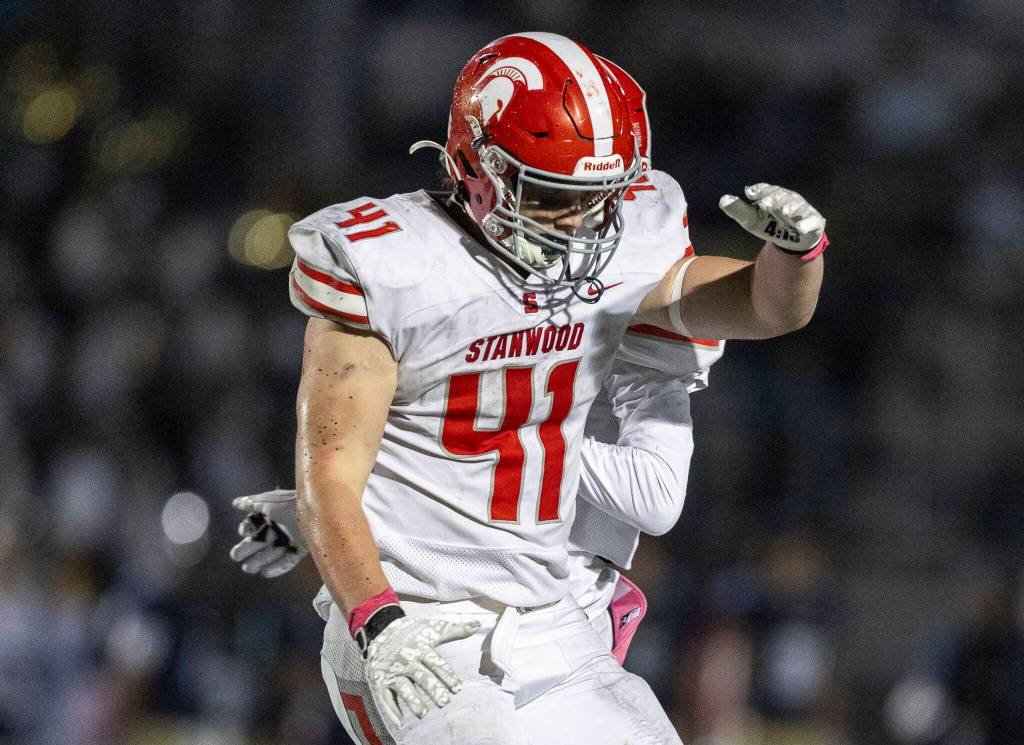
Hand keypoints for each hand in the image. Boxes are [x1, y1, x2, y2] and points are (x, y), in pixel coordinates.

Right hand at [229, 489, 307, 577]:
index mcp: (274, 513)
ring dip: (260, 560)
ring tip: (248, 568)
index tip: (243, 532)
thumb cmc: (290, 503)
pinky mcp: (303, 548)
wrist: (315, 511)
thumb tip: (236, 502)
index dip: (247, 528)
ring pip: (273, 551)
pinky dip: (278, 567)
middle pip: (262, 539)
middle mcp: (282, 526)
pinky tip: (265, 573)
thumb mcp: (268, 501)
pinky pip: (290, 559)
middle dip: (247, 548)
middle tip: (235, 556)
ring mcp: (292, 537)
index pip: (256, 523)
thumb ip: (251, 503)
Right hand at [364, 615, 480, 729]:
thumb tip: (477, 624)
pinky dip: (392, 712)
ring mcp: (392, 671)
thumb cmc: (413, 632)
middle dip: (433, 689)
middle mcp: (407, 660)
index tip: (458, 688)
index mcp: (421, 648)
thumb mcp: (433, 628)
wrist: (381, 628)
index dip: (447, 676)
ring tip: (423, 713)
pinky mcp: (380, 680)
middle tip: (444, 703)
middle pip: (421, 676)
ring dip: (413, 701)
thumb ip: (455, 631)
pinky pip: (386, 697)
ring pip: (403, 688)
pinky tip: (401, 724)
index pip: (436, 663)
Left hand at [719, 183, 825, 252]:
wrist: (792, 241)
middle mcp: (789, 199)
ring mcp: (802, 210)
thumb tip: (723, 199)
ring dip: (791, 207)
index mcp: (773, 196)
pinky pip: (812, 221)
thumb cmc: (770, 226)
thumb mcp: (752, 220)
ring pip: (798, 205)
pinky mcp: (814, 221)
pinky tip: (801, 228)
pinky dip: (807, 224)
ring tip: (785, 212)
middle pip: (782, 194)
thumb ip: (738, 210)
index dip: (760, 189)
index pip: (767, 189)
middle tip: (765, 203)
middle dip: (774, 197)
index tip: (750, 192)